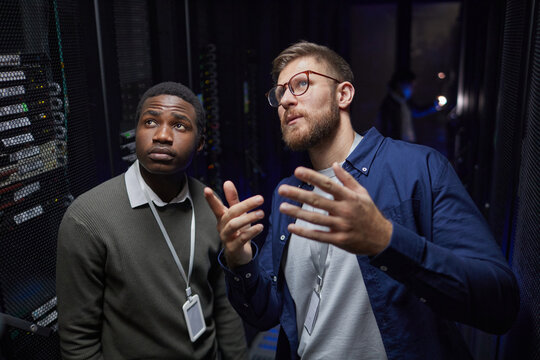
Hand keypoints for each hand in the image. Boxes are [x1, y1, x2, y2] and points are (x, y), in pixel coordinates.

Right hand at [204, 181, 264, 267]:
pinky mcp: (233, 247)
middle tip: (260, 199)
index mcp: (222, 217)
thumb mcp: (237, 214)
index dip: (211, 199)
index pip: (215, 206)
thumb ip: (233, 199)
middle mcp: (222, 227)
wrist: (239, 254)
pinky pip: (241, 238)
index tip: (206, 189)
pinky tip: (260, 227)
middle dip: (245, 205)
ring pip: (234, 225)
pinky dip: (251, 232)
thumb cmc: (238, 232)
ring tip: (261, 213)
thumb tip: (227, 182)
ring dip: (248, 218)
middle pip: (231, 213)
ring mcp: (226, 238)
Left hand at [277, 164, 391, 255]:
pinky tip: (291, 227)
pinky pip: (319, 236)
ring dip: (297, 213)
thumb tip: (334, 164)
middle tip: (282, 190)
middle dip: (298, 195)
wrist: (382, 238)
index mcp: (349, 197)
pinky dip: (304, 232)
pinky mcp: (339, 240)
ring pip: (315, 219)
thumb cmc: (370, 213)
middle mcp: (344, 210)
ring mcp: (341, 226)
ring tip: (282, 207)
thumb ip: (347, 179)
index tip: (297, 171)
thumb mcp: (362, 193)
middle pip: (317, 201)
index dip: (312, 177)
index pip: (327, 184)